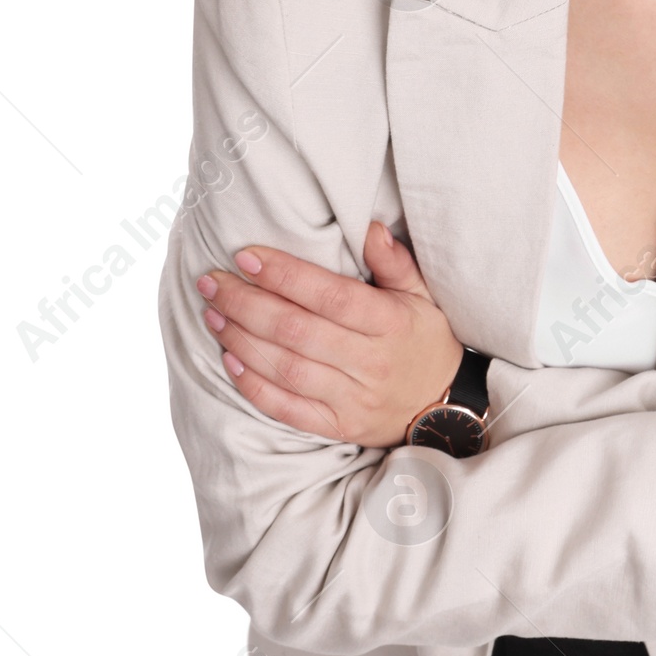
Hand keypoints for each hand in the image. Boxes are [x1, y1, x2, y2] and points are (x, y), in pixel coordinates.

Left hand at [196, 222, 462, 445]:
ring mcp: (354, 399)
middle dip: (247, 304)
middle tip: (211, 283)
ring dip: (242, 340)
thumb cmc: (424, 342)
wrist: (444, 408)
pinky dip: (255, 386)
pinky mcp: (340, 427)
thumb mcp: (422, 296)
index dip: (284, 275)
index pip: (330, 296)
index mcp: (391, 323)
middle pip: (297, 331)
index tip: (246, 257)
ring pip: (287, 368)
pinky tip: (230, 360)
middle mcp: (371, 362)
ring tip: (212, 314)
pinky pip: (289, 409)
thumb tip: (369, 227)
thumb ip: (395, 262)